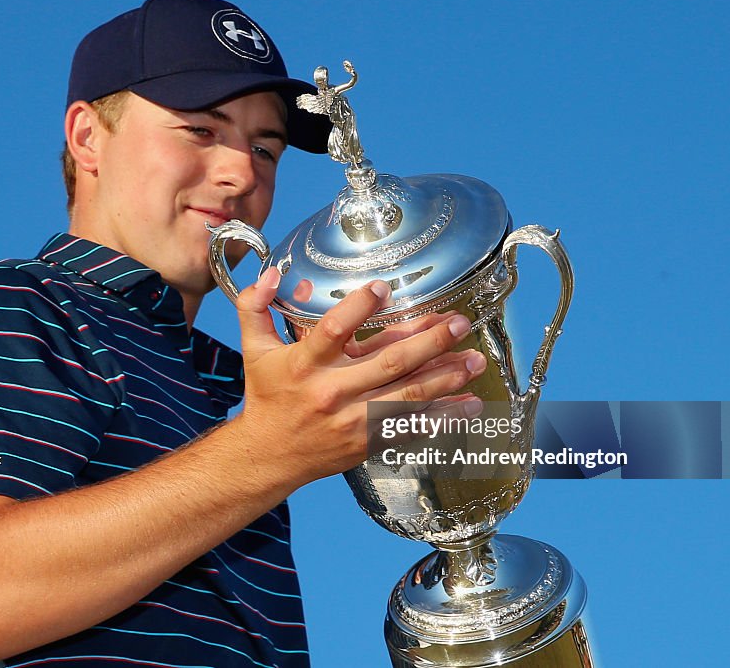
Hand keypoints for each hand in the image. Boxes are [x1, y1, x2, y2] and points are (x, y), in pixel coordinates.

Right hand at [233, 267, 486, 485]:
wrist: (268, 455)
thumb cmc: (267, 396)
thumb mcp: (254, 349)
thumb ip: (255, 307)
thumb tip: (270, 272)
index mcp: (304, 365)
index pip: (332, 331)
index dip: (358, 308)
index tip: (383, 288)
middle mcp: (331, 392)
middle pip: (387, 364)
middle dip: (428, 342)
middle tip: (458, 322)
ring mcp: (353, 421)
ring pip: (408, 397)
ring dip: (446, 378)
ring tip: (475, 359)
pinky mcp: (367, 441)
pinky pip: (411, 428)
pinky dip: (443, 418)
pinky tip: (470, 405)